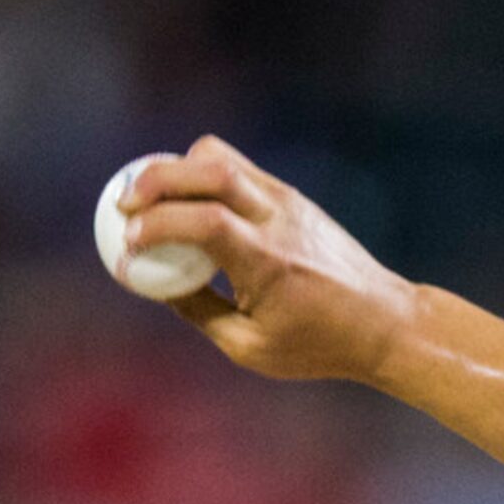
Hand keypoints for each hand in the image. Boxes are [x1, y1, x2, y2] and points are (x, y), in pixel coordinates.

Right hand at [117, 136, 416, 383]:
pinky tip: (184, 200)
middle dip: (153, 179)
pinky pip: (234, 167)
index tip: (128, 245)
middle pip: (207, 169)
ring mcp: (287, 201)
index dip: (157, 225)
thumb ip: (199, 312)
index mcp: (270, 262)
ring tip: (149, 199)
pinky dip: (200, 173)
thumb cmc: (319, 344)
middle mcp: (279, 220)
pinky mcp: (290, 196)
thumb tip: (156, 284)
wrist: (383, 322)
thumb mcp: (251, 347)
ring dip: (175, 169)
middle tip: (120, 205)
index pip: (204, 221)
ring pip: (219, 156)